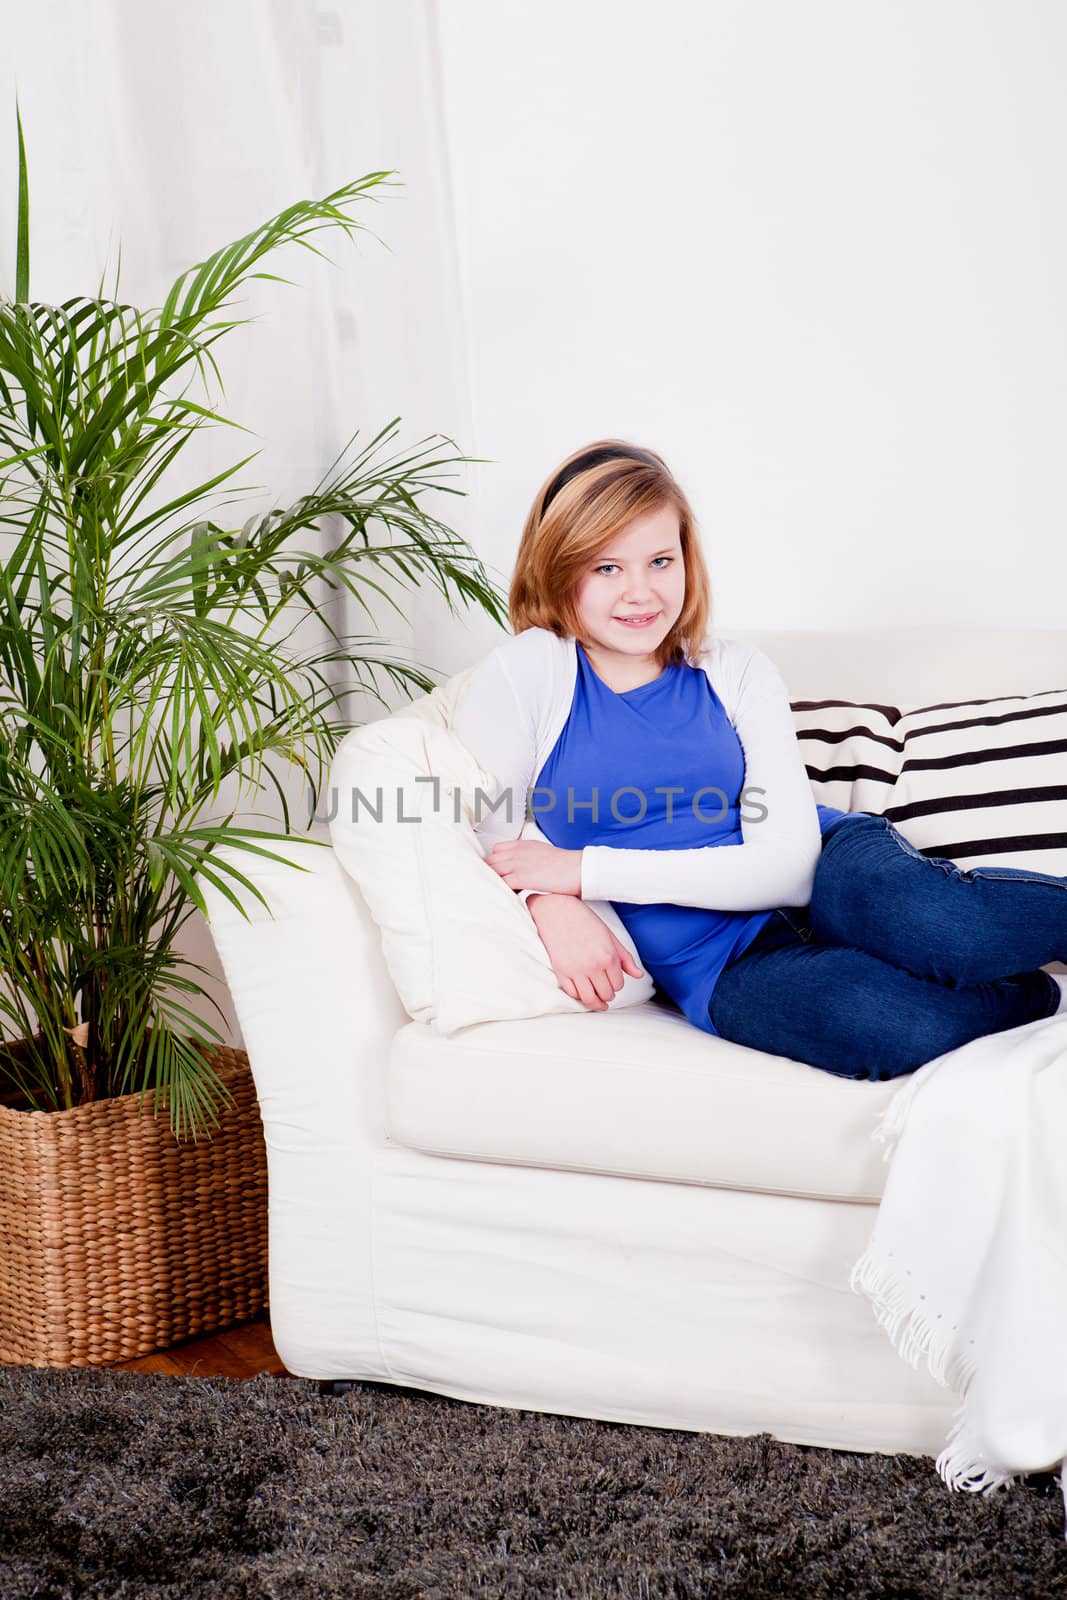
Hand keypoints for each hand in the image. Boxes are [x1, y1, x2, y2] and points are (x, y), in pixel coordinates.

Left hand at [486, 838, 582, 895]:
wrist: (579, 868)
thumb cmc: (567, 865)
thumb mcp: (544, 853)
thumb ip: (530, 857)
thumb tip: (527, 868)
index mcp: (523, 845)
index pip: (496, 850)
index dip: (494, 863)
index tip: (496, 873)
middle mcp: (518, 852)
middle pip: (490, 861)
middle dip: (488, 874)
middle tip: (490, 886)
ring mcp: (519, 864)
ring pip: (492, 871)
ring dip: (491, 883)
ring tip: (494, 894)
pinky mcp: (523, 877)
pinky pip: (502, 883)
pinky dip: (499, 890)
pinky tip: (503, 897)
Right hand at [528, 894, 643, 1010]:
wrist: (557, 910)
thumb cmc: (585, 920)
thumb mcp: (610, 936)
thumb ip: (625, 958)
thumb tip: (638, 975)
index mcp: (608, 956)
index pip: (618, 984)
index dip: (617, 985)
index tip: (613, 982)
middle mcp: (593, 966)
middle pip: (606, 994)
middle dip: (608, 994)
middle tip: (606, 992)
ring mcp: (576, 970)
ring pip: (589, 999)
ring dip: (595, 1002)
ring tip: (597, 1001)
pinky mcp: (561, 971)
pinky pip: (572, 993)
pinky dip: (578, 996)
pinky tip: (582, 992)